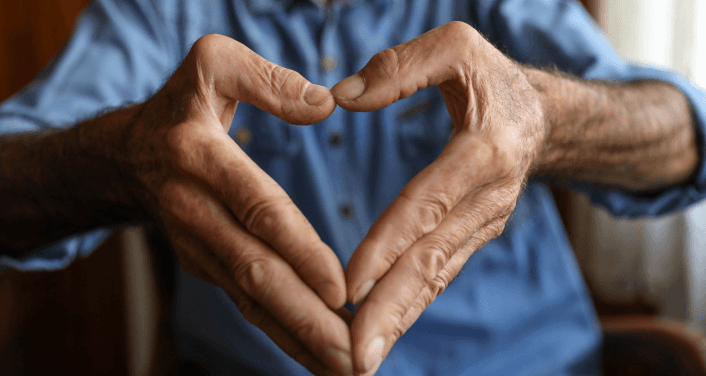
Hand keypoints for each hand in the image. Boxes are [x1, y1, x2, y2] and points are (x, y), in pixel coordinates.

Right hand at [121, 35, 352, 375]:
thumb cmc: (181, 107)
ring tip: (347, 371)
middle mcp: (195, 212)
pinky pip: (250, 304)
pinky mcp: (209, 267)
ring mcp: (200, 248)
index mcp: (199, 158)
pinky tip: (320, 358)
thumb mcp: (211, 64)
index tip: (340, 291)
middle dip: (305, 320)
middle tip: (353, 357)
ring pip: (253, 300)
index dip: (297, 250)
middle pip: (256, 273)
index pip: (256, 209)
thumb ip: (266, 79)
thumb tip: (325, 105)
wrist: (126, 159)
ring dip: (299, 340)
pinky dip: (285, 335)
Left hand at [332, 22, 545, 374]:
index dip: (390, 243)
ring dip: (399, 320)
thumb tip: (343, 96)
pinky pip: (439, 274)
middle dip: (393, 308)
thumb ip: (402, 67)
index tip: (350, 285)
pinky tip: (381, 333)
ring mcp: (484, 223)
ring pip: (436, 277)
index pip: (429, 203)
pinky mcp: (473, 236)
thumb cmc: (490, 78)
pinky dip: (410, 307)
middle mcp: (488, 197)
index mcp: (484, 150)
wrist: (541, 118)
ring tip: (361, 361)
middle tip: (355, 355)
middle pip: (433, 258)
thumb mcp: (455, 47)